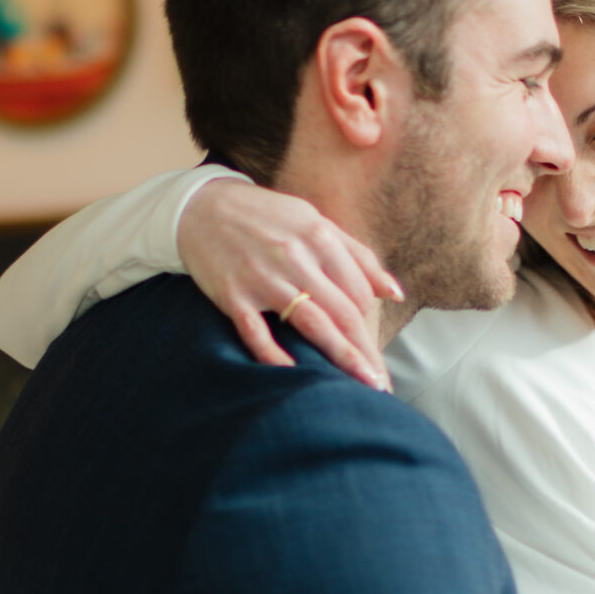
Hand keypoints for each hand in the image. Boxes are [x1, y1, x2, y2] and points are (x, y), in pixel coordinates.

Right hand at [178, 177, 403, 389]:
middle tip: (381, 386)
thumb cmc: (265, 217)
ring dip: (342, 358)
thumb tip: (394, 293)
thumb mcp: (314, 222)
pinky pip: (259, 334)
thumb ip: (356, 256)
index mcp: (319, 238)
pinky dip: (276, 356)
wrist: (201, 207)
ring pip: (313, 324)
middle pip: (343, 313)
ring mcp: (264, 278)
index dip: (368, 325)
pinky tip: (296, 376)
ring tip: (364, 386)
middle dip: (366, 352)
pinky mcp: (234, 296)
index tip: (370, 351)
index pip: (358, 292)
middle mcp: (295, 258)